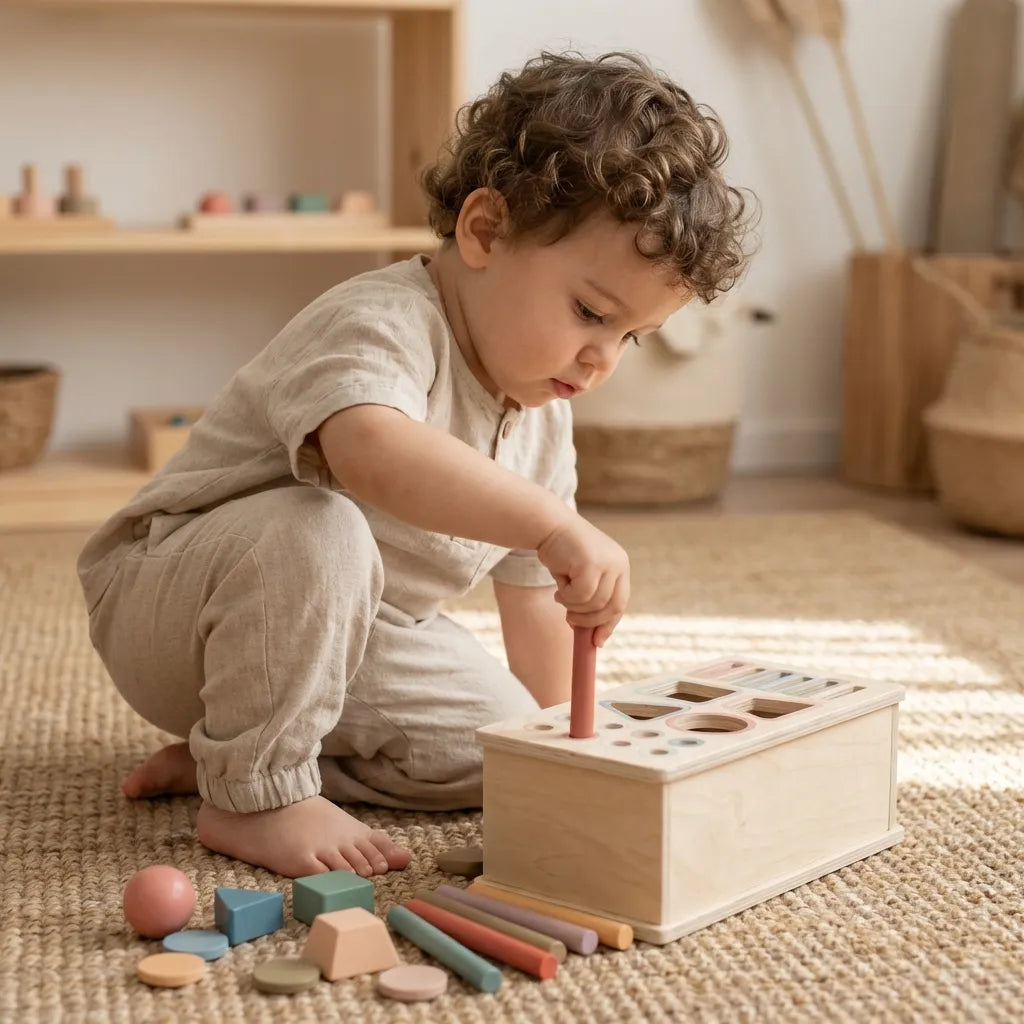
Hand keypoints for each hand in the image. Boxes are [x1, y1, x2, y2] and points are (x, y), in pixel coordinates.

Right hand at [536, 514, 629, 646]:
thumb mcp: (582, 576)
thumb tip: (593, 635)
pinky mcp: (592, 564)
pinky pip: (580, 596)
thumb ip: (590, 598)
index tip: (597, 641)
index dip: (609, 624)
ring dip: (573, 606)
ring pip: (594, 604)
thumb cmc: (562, 552)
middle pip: (612, 607)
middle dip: (591, 621)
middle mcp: (619, 563)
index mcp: (620, 566)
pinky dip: (566, 597)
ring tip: (560, 595)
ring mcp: (608, 563)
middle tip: (570, 621)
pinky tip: (558, 585)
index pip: (620, 602)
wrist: (548, 525)